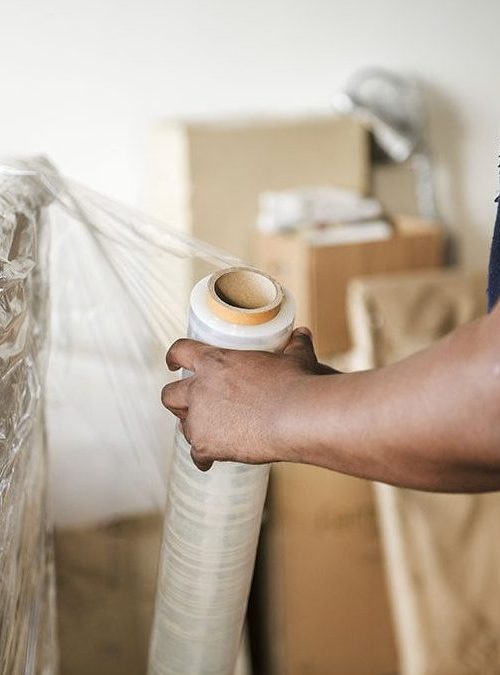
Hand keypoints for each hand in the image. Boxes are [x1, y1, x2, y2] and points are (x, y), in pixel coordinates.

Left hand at [161, 327, 336, 470]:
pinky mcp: (206, 445)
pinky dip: (203, 458)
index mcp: (215, 362)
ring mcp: (199, 419)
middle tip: (190, 406)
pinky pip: (196, 455)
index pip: (180, 352)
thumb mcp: (295, 358)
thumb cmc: (296, 384)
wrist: (297, 417)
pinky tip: (211, 461)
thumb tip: (302, 334)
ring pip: (183, 427)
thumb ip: (294, 345)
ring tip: (210, 434)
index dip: (174, 357)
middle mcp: (200, 389)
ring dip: (194, 429)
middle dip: (177, 401)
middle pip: (169, 395)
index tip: (173, 363)